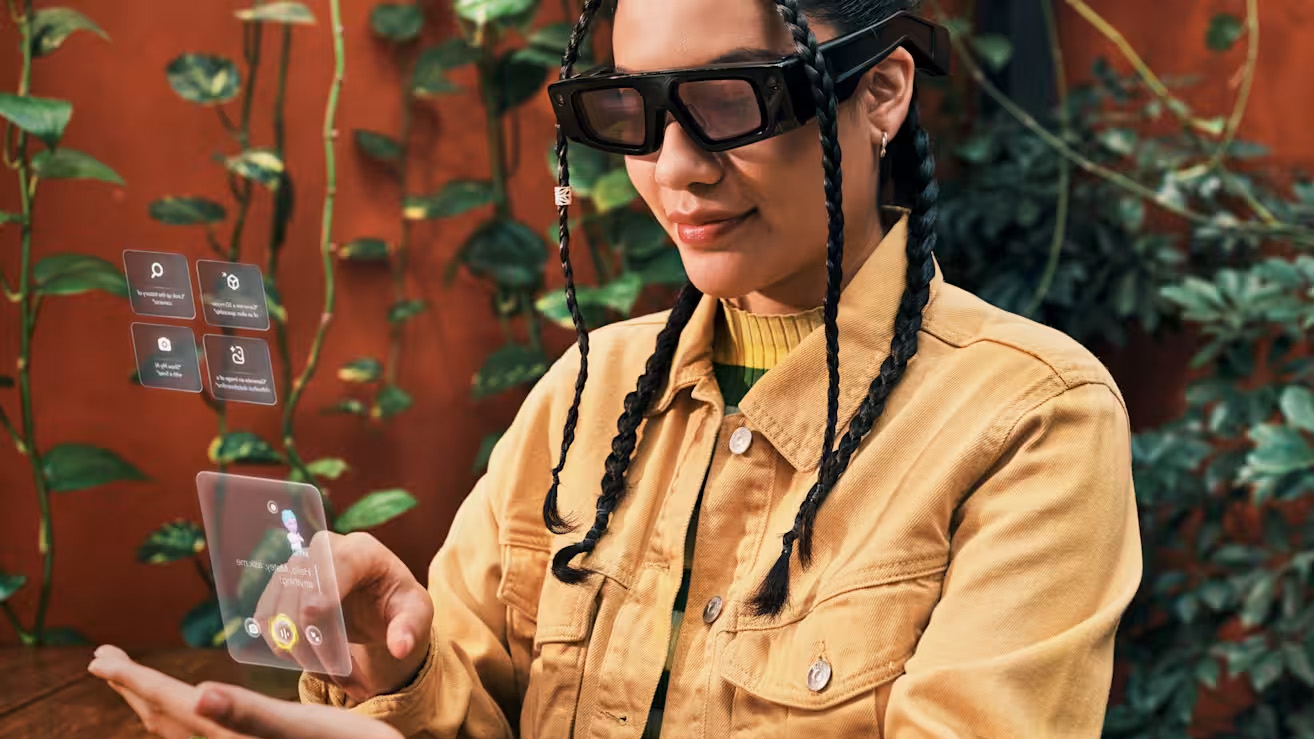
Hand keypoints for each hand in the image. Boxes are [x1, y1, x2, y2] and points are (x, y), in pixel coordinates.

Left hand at [87, 645, 401, 738]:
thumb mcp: (305, 730)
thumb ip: (249, 714)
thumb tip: (197, 696)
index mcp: (232, 737)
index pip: (169, 702)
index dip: (134, 679)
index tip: (100, 656)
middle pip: (165, 717)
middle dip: (133, 687)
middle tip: (103, 659)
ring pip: (180, 730)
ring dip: (152, 702)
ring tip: (137, 682)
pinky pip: (201, 736)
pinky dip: (182, 716)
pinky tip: (194, 710)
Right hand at [256, 531, 433, 702]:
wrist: (377, 603)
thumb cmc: (397, 605)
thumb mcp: (416, 614)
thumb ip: (410, 629)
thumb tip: (400, 648)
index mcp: (362, 549)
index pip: (333, 570)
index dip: (323, 601)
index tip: (324, 637)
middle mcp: (325, 549)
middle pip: (300, 591)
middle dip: (313, 638)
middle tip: (337, 672)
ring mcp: (298, 564)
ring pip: (278, 606)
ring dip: (296, 646)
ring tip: (326, 671)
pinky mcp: (280, 585)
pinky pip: (265, 615)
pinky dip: (279, 642)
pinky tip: (302, 659)